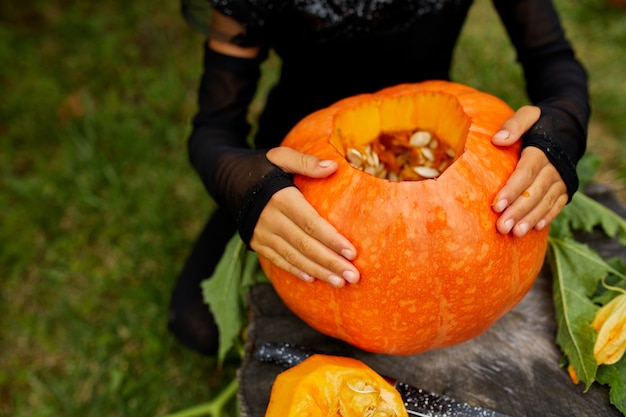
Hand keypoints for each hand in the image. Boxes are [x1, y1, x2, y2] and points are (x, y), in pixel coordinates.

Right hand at [250, 147, 359, 287]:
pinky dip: (296, 270)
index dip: (331, 239)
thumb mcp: (280, 156)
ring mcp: (262, 234)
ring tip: (340, 283)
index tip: (352, 252)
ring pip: (293, 257)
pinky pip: (278, 260)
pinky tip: (313, 279)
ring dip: (318, 271)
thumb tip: (333, 167)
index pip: (310, 223)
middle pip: (305, 245)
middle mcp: (270, 220)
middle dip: (330, 262)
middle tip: (353, 276)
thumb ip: (306, 162)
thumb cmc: (261, 166)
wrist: (226, 178)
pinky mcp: (256, 243)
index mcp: (280, 198)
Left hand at [491, 106, 567, 236]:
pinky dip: (547, 216)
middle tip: (502, 227)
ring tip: (515, 233)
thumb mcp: (528, 115)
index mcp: (541, 150)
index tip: (496, 204)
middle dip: (518, 210)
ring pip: (546, 201)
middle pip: (535, 191)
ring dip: (531, 218)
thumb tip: (497, 140)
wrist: (568, 126)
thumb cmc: (539, 123)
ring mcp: (562, 179)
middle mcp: (554, 167)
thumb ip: (514, 125)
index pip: (526, 173)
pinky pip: (557, 204)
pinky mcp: (566, 188)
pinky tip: (535, 228)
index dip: (512, 189)